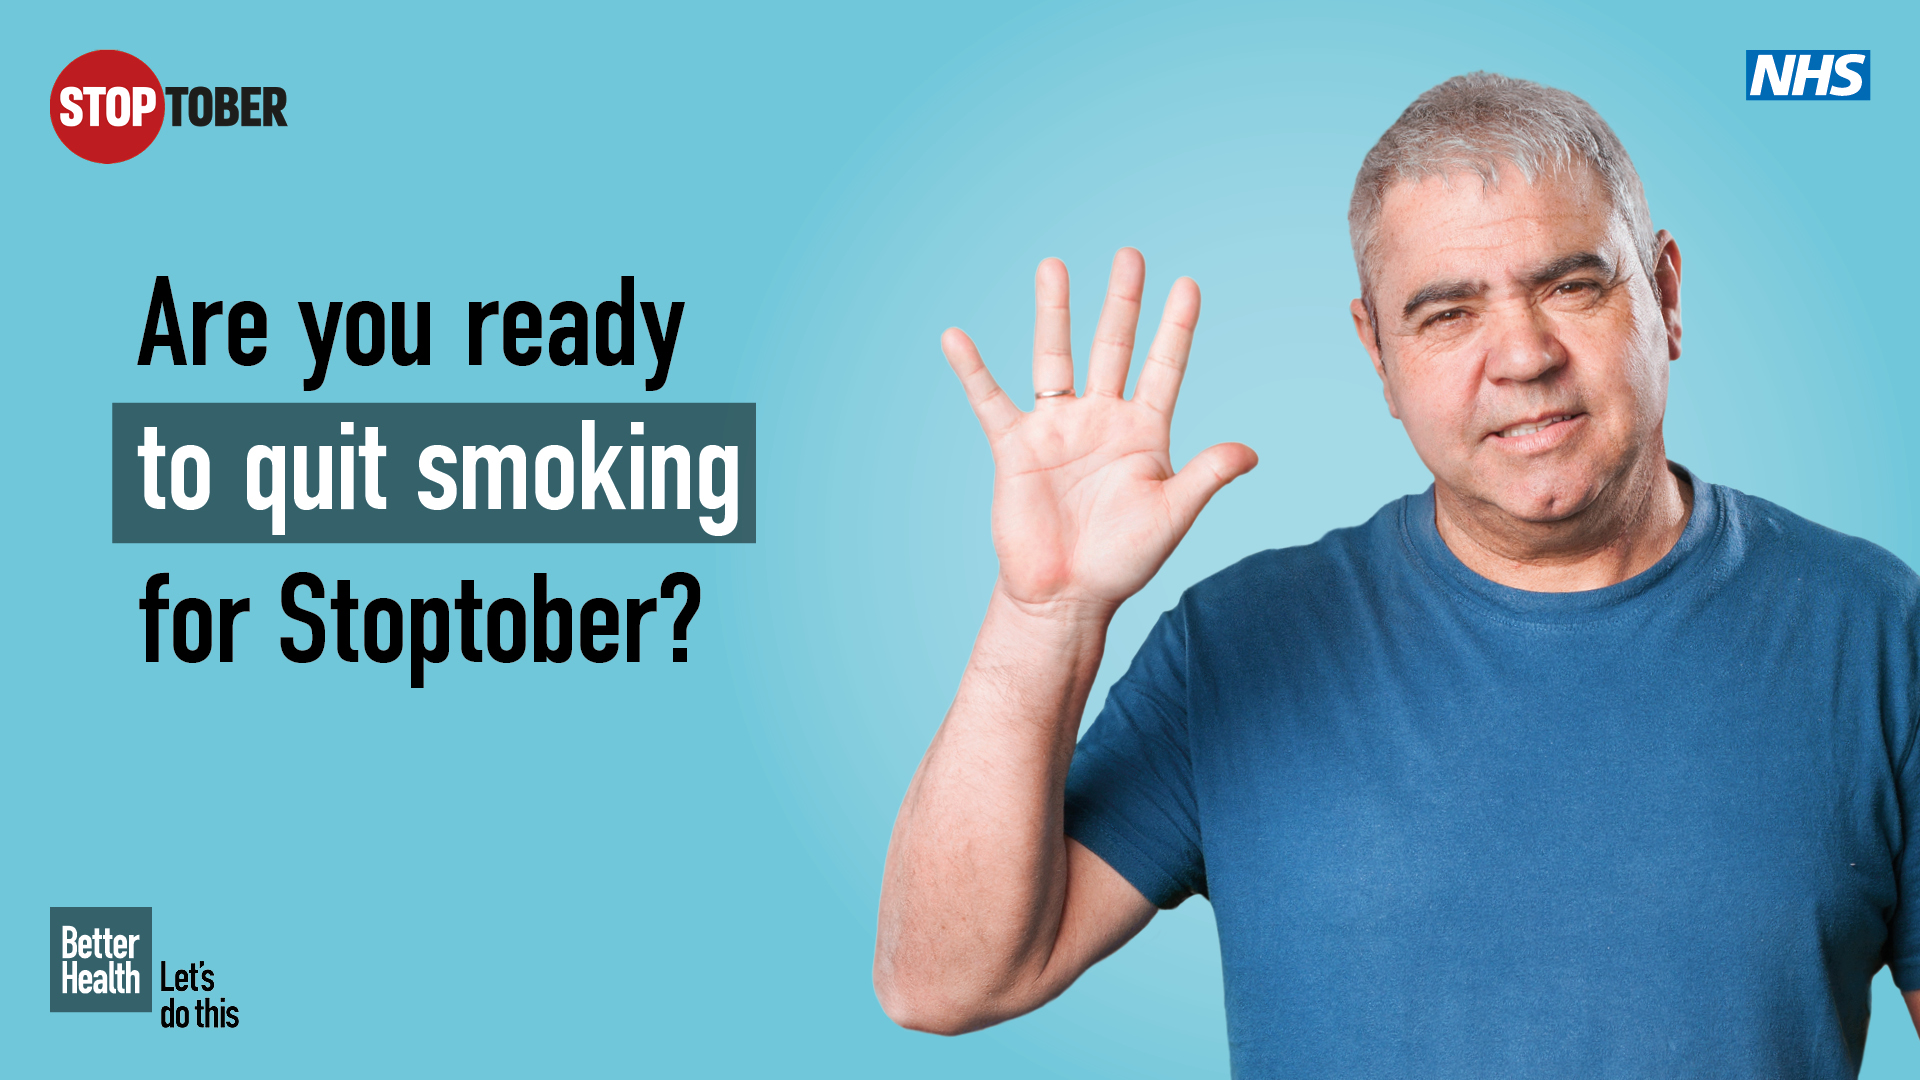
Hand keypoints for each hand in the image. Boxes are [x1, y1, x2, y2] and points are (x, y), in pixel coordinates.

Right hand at [943, 249, 1257, 614]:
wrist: (1066, 595)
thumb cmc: (1123, 561)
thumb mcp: (1171, 516)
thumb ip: (1206, 477)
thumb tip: (1249, 452)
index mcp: (1143, 433)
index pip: (1164, 367)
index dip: (1176, 327)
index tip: (1187, 284)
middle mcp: (1101, 420)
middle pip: (1112, 346)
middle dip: (1122, 302)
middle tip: (1130, 255)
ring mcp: (1057, 429)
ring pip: (1054, 357)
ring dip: (1054, 312)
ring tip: (1053, 266)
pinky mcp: (1016, 448)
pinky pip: (990, 400)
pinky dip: (971, 370)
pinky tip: (954, 337)